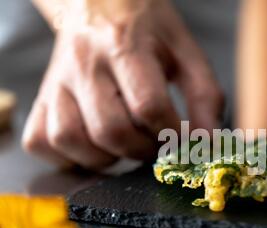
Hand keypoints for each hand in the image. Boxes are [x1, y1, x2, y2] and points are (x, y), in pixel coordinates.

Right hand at [23, 0, 223, 168]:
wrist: (99, 3)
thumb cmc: (147, 30)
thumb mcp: (186, 53)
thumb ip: (205, 96)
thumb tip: (209, 142)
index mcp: (125, 46)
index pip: (148, 106)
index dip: (172, 134)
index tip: (181, 138)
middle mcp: (85, 64)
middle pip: (111, 130)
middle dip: (143, 150)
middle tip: (155, 142)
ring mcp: (56, 82)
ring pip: (71, 140)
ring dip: (107, 157)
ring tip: (126, 144)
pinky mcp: (42, 97)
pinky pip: (42, 141)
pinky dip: (69, 157)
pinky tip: (93, 146)